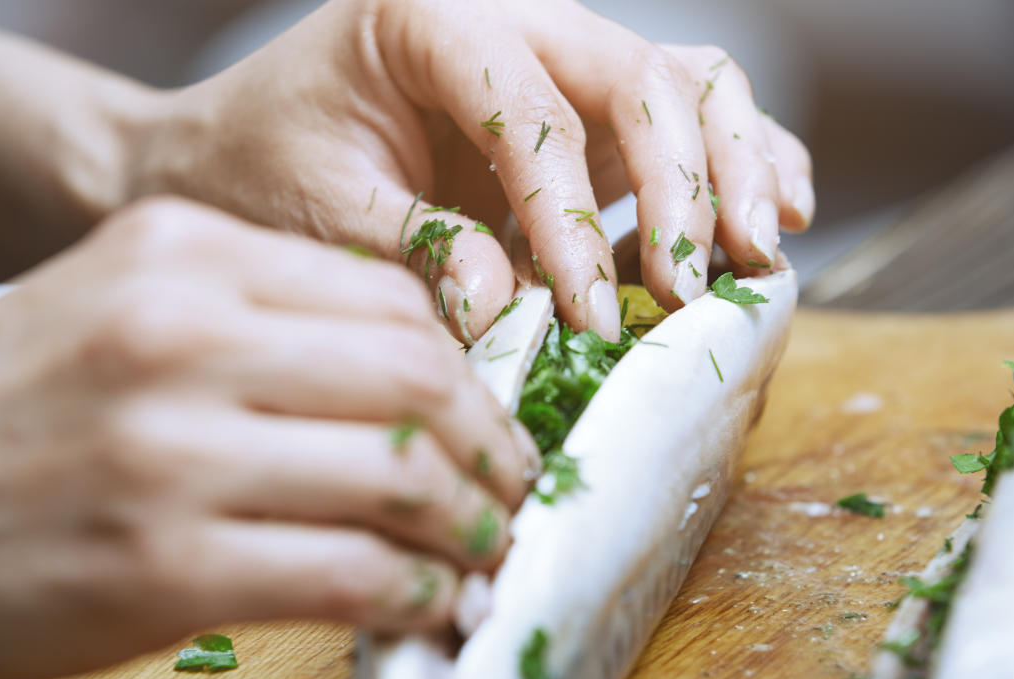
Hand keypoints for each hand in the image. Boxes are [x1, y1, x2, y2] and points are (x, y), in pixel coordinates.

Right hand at [0, 198, 538, 678]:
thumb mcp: (111, 313)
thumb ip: (250, 328)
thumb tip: (399, 388)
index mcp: (179, 255)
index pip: (390, 295)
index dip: (469, 366)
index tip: (489, 416)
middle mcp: (181, 335)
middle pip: (418, 375)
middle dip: (493, 446)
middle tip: (510, 489)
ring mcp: (173, 452)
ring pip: (402, 477)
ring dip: (469, 528)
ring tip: (481, 555)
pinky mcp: (163, 569)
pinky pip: (349, 574)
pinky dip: (411, 596)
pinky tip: (422, 608)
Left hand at [136, 0, 812, 341]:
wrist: (238, 151)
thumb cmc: (262, 168)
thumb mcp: (317, 211)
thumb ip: (415, 251)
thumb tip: (509, 308)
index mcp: (430, 17)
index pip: (534, 110)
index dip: (571, 217)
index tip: (587, 314)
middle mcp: (510, 18)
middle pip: (641, 76)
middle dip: (684, 186)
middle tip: (690, 284)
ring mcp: (554, 61)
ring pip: (686, 82)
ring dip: (736, 165)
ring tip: (755, 251)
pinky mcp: (580, 113)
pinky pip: (684, 114)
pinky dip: (741, 158)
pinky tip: (775, 211)